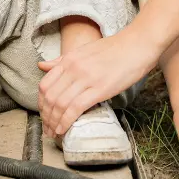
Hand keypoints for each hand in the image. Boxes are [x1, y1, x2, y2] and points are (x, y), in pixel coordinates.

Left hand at [37, 28, 157, 136]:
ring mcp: (86, 79)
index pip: (45, 85)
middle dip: (46, 117)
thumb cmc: (114, 49)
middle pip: (50, 97)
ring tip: (54, 133)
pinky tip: (63, 130)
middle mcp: (73, 68)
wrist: (138, 45)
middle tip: (47, 129)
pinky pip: (75, 108)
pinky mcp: (99, 89)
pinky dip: (66, 121)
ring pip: (60, 104)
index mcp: (69, 59)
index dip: (41, 104)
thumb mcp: (84, 51)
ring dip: (54, 122)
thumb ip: (62, 60)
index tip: (44, 114)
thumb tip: (41, 66)